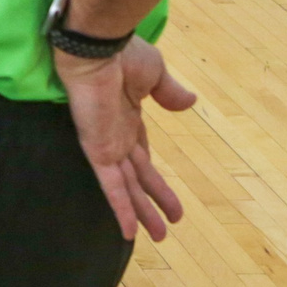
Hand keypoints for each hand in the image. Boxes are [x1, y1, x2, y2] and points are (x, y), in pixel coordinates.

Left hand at [52, 37, 195, 242]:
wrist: (97, 48)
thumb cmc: (122, 54)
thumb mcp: (154, 73)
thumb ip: (169, 93)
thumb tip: (190, 103)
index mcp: (128, 118)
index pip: (142, 156)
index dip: (154, 178)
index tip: (167, 196)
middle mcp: (117, 137)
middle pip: (137, 178)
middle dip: (151, 202)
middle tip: (165, 228)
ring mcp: (107, 146)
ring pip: (127, 188)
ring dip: (142, 213)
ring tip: (157, 237)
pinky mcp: (98, 151)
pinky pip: (111, 186)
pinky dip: (120, 209)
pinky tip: (127, 232)